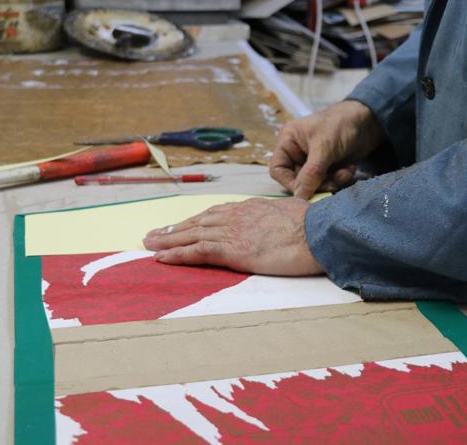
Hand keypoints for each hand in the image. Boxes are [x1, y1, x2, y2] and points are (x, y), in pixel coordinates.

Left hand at [142, 198, 322, 275]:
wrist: (317, 233)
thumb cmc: (313, 226)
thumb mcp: (293, 214)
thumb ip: (279, 218)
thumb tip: (283, 222)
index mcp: (251, 208)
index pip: (216, 214)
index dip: (196, 220)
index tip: (183, 224)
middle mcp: (236, 216)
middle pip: (198, 222)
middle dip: (174, 228)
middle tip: (154, 233)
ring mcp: (232, 232)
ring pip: (191, 235)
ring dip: (167, 240)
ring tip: (149, 244)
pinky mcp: (232, 250)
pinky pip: (197, 252)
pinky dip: (176, 254)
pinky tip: (161, 257)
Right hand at [270, 100, 384, 199]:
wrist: (369, 120)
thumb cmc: (340, 125)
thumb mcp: (323, 148)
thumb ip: (310, 174)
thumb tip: (299, 198)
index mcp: (289, 142)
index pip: (278, 170)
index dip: (290, 183)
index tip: (306, 191)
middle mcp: (299, 152)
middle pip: (298, 180)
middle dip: (317, 184)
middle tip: (332, 185)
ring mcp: (315, 160)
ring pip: (316, 184)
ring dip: (332, 182)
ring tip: (344, 173)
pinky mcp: (330, 166)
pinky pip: (330, 181)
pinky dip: (341, 178)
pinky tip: (350, 168)